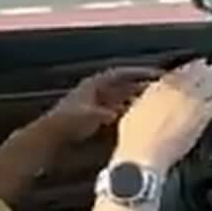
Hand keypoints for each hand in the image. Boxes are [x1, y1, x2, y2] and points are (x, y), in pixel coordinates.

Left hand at [39, 66, 162, 145]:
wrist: (50, 138)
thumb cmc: (70, 123)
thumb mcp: (94, 115)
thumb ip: (114, 111)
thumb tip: (131, 111)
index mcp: (94, 84)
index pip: (121, 73)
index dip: (139, 72)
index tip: (157, 74)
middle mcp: (95, 90)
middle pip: (122, 85)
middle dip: (140, 87)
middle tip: (161, 91)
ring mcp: (93, 103)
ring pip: (120, 98)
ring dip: (135, 100)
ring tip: (153, 105)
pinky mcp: (92, 117)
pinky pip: (115, 110)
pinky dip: (127, 113)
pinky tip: (137, 119)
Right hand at [114, 60, 211, 171]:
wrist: (142, 154)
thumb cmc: (134, 140)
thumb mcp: (136, 112)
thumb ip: (149, 101)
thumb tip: (154, 99)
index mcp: (158, 87)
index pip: (181, 70)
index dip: (194, 66)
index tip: (202, 63)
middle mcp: (176, 89)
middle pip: (200, 74)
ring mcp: (190, 100)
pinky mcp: (202, 114)